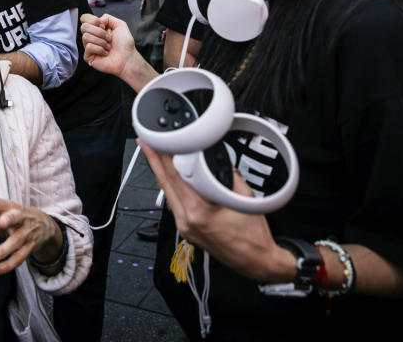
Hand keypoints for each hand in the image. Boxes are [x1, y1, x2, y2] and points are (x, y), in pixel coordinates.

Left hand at [0, 195, 61, 276]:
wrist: (44, 226)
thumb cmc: (11, 220)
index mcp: (8, 207)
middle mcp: (19, 218)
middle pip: (16, 216)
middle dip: (10, 218)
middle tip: (0, 222)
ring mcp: (26, 233)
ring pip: (15, 242)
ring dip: (2, 251)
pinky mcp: (29, 248)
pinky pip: (19, 258)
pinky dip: (6, 266)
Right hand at [80, 12, 137, 75]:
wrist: (127, 58)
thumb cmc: (125, 44)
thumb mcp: (120, 25)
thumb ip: (107, 17)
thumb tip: (98, 20)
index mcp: (97, 28)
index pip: (84, 18)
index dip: (93, 20)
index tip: (103, 26)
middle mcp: (91, 36)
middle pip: (84, 27)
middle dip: (99, 32)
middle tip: (109, 38)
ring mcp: (88, 47)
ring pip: (86, 37)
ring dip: (101, 41)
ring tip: (108, 47)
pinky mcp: (88, 57)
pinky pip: (89, 47)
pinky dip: (100, 49)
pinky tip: (105, 53)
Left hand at [139, 140, 293, 283]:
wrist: (255, 261)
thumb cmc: (253, 236)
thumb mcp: (245, 196)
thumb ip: (227, 173)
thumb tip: (214, 157)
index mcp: (199, 212)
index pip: (175, 176)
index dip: (164, 156)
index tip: (160, 141)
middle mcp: (187, 221)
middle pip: (164, 183)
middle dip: (154, 160)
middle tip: (147, 141)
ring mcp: (184, 227)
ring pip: (166, 194)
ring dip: (159, 173)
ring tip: (153, 155)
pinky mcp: (185, 230)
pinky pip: (173, 204)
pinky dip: (169, 187)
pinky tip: (168, 177)